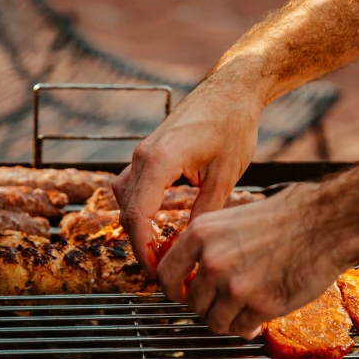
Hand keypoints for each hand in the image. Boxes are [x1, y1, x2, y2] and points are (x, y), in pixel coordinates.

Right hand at [113, 58, 264, 273]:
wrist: (232, 87)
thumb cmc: (233, 124)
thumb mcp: (225, 176)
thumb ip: (204, 213)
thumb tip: (192, 247)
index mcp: (160, 160)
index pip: (138, 216)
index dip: (144, 250)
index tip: (158, 272)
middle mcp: (143, 156)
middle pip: (127, 212)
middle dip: (140, 245)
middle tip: (161, 270)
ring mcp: (142, 152)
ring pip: (125, 200)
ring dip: (138, 227)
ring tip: (161, 250)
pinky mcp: (148, 152)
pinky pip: (132, 186)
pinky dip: (140, 209)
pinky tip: (159, 224)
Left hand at [157, 183, 348, 337]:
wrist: (325, 223)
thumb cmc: (285, 218)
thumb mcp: (231, 220)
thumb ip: (207, 247)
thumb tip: (191, 275)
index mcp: (200, 235)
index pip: (166, 276)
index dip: (174, 291)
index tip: (182, 296)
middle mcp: (212, 261)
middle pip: (192, 304)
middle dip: (207, 307)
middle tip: (225, 301)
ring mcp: (235, 286)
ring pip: (214, 322)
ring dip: (227, 320)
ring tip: (243, 309)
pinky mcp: (260, 306)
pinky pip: (240, 329)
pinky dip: (247, 327)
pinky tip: (258, 316)